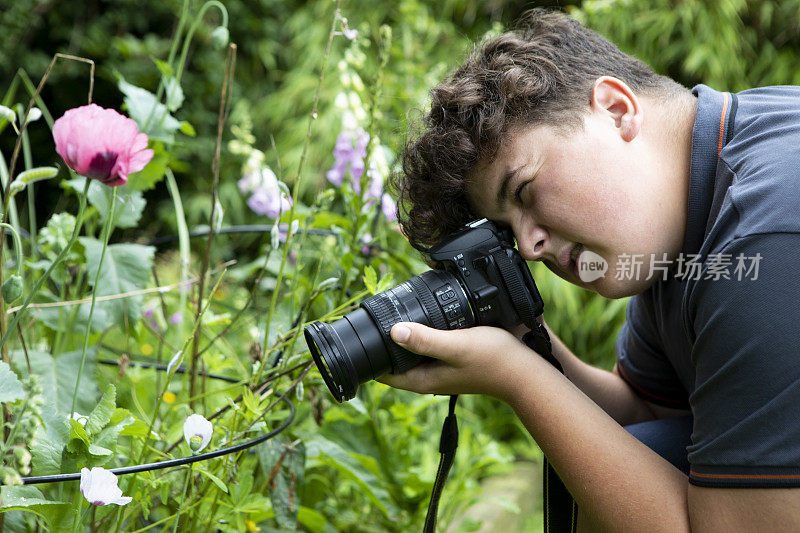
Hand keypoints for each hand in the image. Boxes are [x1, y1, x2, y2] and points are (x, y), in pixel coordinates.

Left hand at [377, 321, 542, 400]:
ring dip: (403, 334)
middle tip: (375, 313)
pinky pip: (428, 344)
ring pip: (411, 350)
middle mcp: (428, 376)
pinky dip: (423, 331)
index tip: (362, 332)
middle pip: (394, 359)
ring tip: (394, 310)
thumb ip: (425, 340)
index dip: (369, 355)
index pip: (382, 373)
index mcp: (422, 380)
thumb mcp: (455, 346)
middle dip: (383, 340)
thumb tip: (393, 331)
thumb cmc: (493, 360)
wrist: (525, 368)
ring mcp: (440, 367)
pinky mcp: (452, 357)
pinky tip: (426, 314)